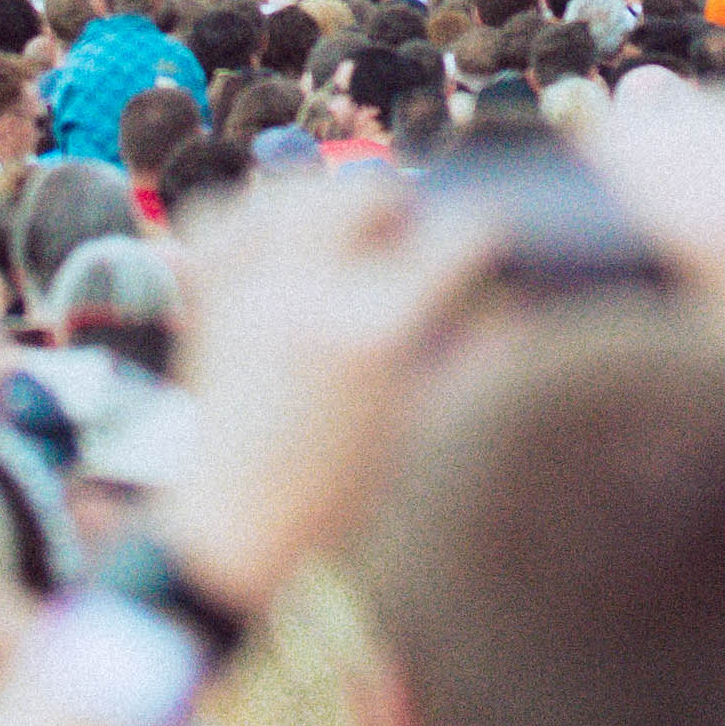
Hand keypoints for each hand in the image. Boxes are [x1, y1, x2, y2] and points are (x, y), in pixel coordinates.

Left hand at [156, 165, 495, 612]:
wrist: (234, 533)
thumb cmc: (340, 498)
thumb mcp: (427, 429)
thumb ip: (474, 355)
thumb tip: (516, 302)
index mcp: (375, 334)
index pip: (456, 237)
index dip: (485, 237)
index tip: (488, 248)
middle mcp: (308, 297)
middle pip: (366, 192)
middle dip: (404, 210)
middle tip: (411, 244)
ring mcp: (249, 292)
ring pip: (291, 191)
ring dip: (329, 201)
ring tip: (348, 236)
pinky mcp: (208, 302)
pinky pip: (218, 217)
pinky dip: (249, 215)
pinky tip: (277, 240)